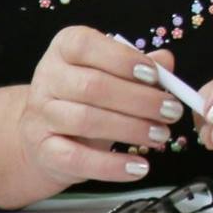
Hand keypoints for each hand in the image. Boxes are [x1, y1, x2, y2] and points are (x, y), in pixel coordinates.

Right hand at [0, 28, 181, 206]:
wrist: (44, 134)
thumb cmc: (88, 96)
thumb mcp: (111, 73)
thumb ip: (138, 65)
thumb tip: (166, 61)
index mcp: (64, 49)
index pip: (86, 46)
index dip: (122, 59)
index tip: (155, 75)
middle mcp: (47, 79)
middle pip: (92, 86)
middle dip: (140, 100)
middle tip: (172, 111)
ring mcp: (41, 116)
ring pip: (86, 121)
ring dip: (131, 129)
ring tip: (161, 135)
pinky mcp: (43, 151)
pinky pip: (77, 159)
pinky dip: (111, 166)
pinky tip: (139, 167)